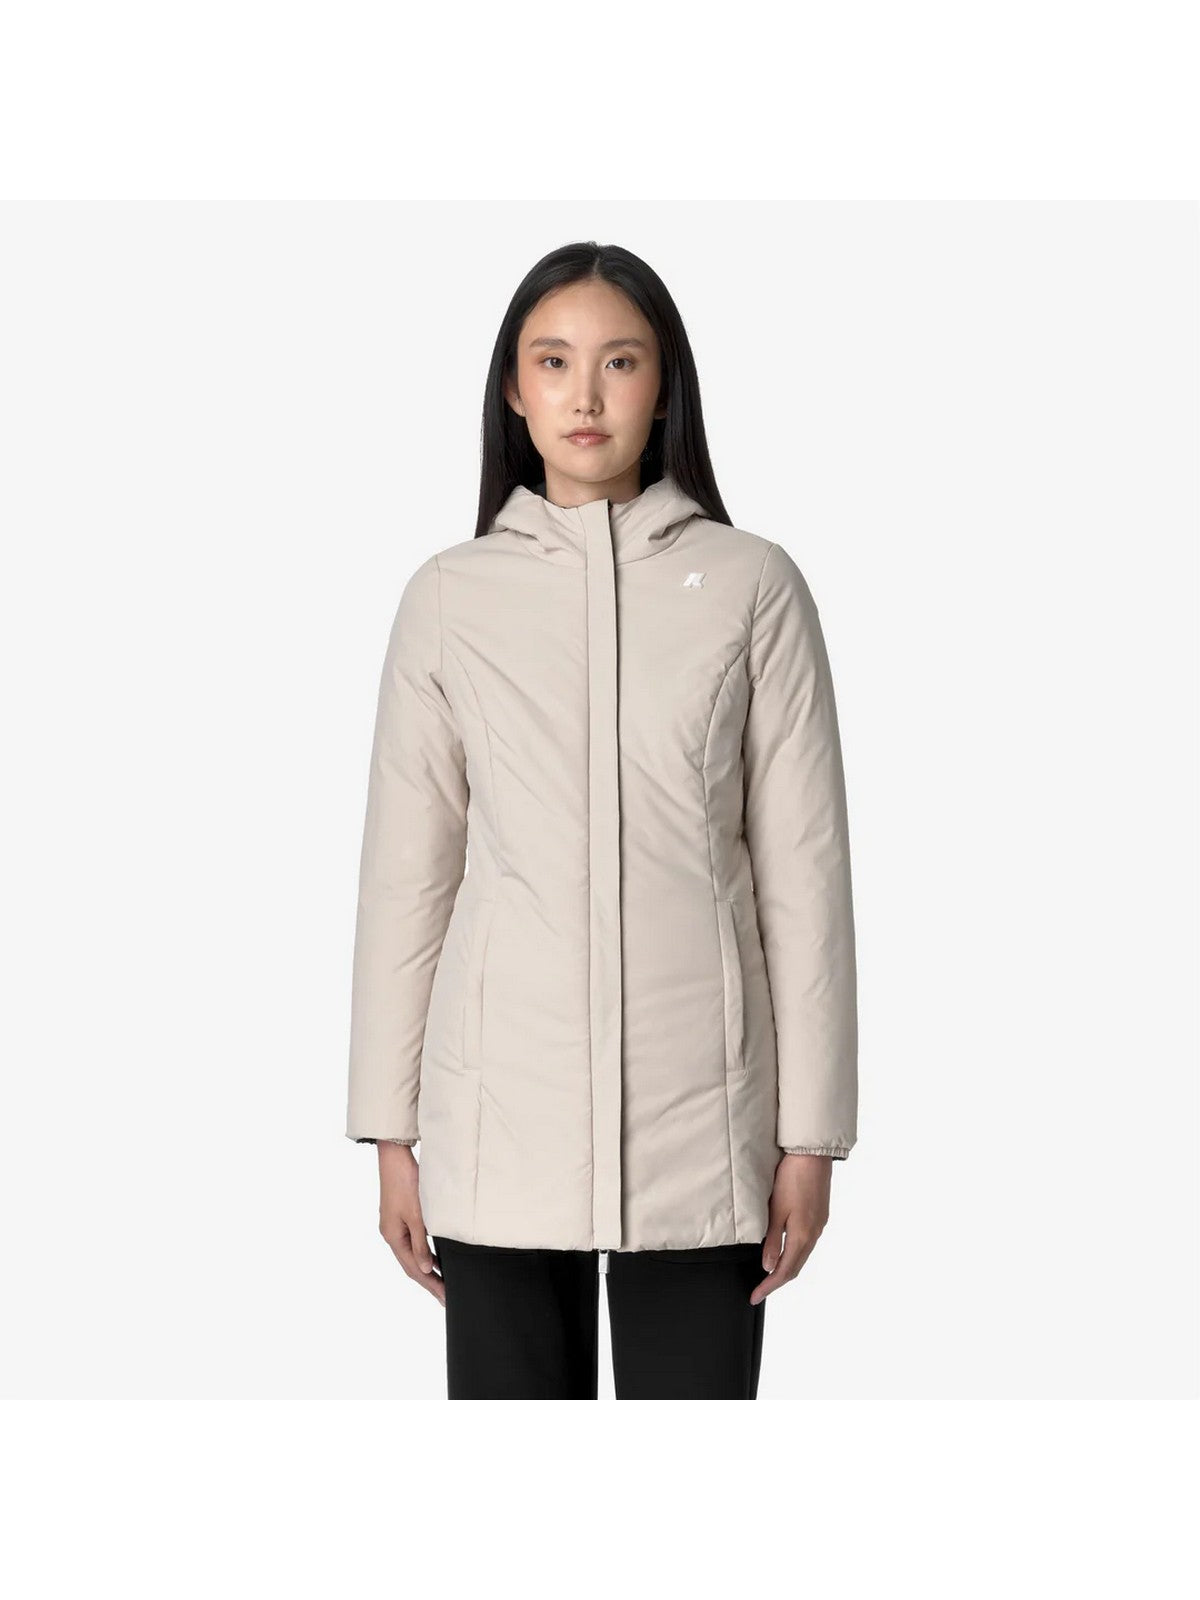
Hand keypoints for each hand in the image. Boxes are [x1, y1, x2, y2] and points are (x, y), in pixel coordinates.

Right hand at [377, 1143, 443, 1305]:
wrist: (395, 1158)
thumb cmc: (406, 1183)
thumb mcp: (417, 1215)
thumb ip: (421, 1243)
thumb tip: (426, 1268)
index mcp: (393, 1237)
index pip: (414, 1269)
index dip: (430, 1284)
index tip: (445, 1298)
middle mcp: (391, 1235)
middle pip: (411, 1265)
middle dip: (429, 1282)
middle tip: (445, 1298)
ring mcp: (394, 1227)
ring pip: (411, 1255)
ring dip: (426, 1270)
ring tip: (442, 1285)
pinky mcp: (400, 1218)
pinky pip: (412, 1244)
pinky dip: (423, 1254)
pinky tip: (434, 1259)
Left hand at [750, 1152, 832, 1304]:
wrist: (812, 1155)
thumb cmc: (792, 1178)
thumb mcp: (776, 1210)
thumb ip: (772, 1240)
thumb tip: (767, 1266)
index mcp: (802, 1235)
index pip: (784, 1270)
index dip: (769, 1286)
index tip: (755, 1297)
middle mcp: (814, 1234)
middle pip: (795, 1267)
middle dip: (777, 1281)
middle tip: (759, 1290)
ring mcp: (819, 1225)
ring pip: (802, 1256)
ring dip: (786, 1267)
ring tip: (768, 1275)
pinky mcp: (819, 1216)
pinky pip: (806, 1244)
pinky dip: (793, 1254)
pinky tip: (783, 1251)